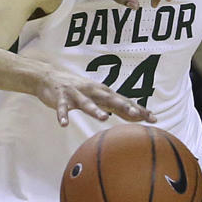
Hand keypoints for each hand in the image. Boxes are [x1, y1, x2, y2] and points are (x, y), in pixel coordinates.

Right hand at [36, 68, 155, 126]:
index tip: (153, 118)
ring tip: (103, 118)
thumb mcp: (97, 96)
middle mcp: (92, 91)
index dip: (138, 109)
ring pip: (86, 103)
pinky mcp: (60, 98)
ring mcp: (76, 94)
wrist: (49, 76)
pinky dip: (62, 115)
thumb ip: (114, 106)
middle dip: (123, 106)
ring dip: (94, 110)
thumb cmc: (78, 89)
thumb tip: (136, 115)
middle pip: (110, 99)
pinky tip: (64, 124)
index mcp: (102, 92)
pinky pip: (62, 108)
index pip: (124, 101)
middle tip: (136, 114)